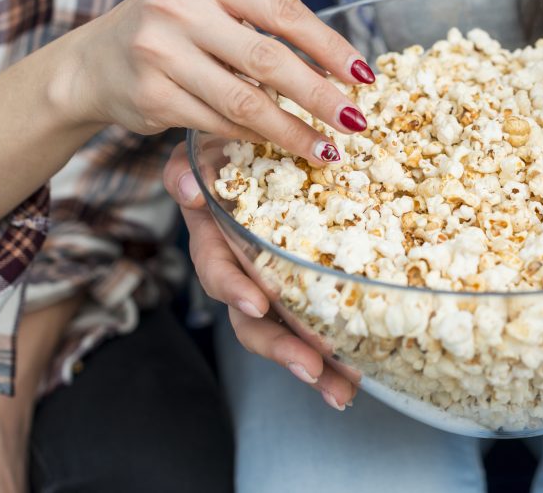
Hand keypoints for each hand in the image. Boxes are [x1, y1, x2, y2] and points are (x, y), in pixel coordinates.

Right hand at [55, 0, 373, 163]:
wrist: (94, 63)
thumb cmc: (174, 33)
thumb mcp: (211, 7)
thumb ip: (262, 27)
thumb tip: (340, 72)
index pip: (284, 10)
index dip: (330, 45)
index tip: (363, 75)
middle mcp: (179, 6)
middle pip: (269, 57)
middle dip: (321, 94)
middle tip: (356, 121)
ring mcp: (160, 51)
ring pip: (245, 100)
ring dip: (293, 130)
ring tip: (327, 149)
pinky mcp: (151, 96)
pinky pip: (219, 122)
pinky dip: (255, 138)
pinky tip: (281, 147)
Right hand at [163, 143, 355, 409]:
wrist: (253, 152)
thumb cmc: (228, 152)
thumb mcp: (202, 152)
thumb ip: (184, 170)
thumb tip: (189, 187)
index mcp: (217, 240)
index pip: (218, 271)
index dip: (234, 288)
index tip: (256, 302)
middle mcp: (243, 272)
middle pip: (253, 321)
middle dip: (280, 347)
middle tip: (310, 367)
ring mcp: (272, 287)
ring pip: (286, 335)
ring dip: (313, 366)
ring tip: (341, 391)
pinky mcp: (304, 292)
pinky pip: (315, 328)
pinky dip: (335, 357)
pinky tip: (358, 377)